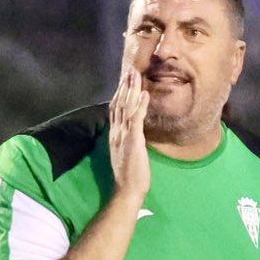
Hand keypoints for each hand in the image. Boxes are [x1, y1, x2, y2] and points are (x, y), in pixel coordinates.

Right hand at [107, 54, 150, 203]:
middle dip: (124, 85)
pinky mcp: (133, 140)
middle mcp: (116, 132)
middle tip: (130, 69)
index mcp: (114, 135)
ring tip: (137, 74)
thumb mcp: (125, 153)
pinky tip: (145, 93)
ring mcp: (123, 136)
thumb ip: (126, 139)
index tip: (124, 79)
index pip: (115, 109)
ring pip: (126, 107)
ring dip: (132, 89)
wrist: (128, 189)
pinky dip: (140, 105)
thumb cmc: (129, 174)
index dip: (119, 93)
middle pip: (119, 103)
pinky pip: (136, 119)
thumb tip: (131, 131)